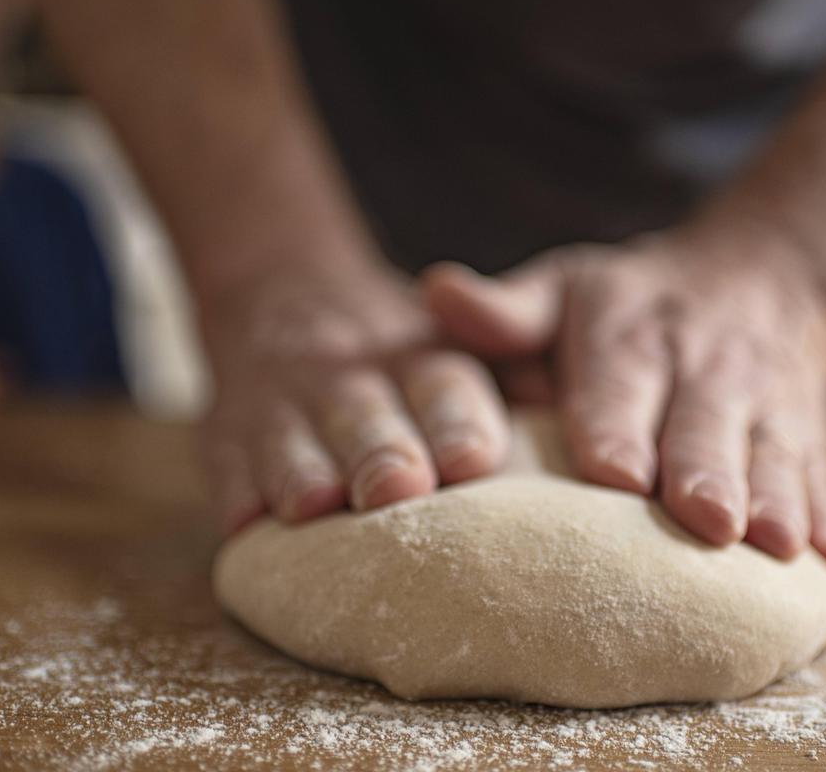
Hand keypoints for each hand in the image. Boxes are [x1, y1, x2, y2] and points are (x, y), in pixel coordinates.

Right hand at [199, 263, 509, 534]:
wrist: (287, 302)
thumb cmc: (403, 363)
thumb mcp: (458, 347)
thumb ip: (517, 374)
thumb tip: (599, 419)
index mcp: (422, 359)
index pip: (444, 382)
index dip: (456, 418)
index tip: (474, 458)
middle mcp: (353, 376)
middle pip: (367, 412)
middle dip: (381, 449)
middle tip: (399, 487)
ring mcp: (283, 403)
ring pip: (292, 436)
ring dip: (303, 468)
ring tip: (314, 502)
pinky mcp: (226, 434)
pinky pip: (227, 465)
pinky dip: (236, 492)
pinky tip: (244, 523)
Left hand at [422, 231, 825, 577]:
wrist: (759, 275)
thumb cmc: (630, 305)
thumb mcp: (566, 287)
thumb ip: (506, 310)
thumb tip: (437, 294)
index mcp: (631, 337)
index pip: (621, 385)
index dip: (619, 428)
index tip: (614, 473)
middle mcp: (704, 369)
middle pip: (706, 427)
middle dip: (708, 474)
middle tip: (707, 522)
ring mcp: (766, 404)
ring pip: (774, 454)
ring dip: (776, 500)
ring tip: (777, 547)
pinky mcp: (810, 436)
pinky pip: (824, 478)